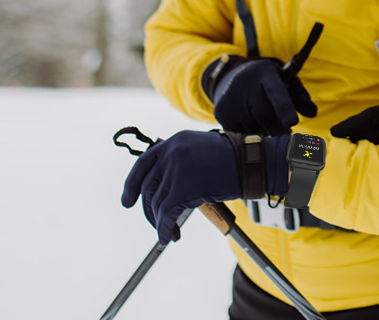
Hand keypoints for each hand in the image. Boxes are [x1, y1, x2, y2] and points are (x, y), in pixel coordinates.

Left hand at [120, 131, 289, 244]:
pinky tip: (169, 236)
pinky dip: (163, 228)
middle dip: (148, 209)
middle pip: (148, 187)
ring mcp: (176, 170)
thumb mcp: (198, 151)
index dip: (131, 185)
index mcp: (173, 142)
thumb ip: (178, 161)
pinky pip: (166, 214)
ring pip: (157, 203)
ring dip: (160, 222)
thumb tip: (163, 187)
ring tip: (170, 233)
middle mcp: (171, 153)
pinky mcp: (183, 189)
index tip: (127, 200)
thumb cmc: (231, 161)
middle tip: (155, 223)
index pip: (142, 164)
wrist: (251, 164)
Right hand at [208, 58, 316, 135]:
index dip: (284, 108)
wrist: (233, 76)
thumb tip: (312, 113)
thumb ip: (301, 97)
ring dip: (266, 133)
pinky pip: (241, 134)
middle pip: (265, 116)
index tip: (292, 122)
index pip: (275, 92)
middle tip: (286, 130)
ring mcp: (230, 99)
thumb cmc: (268, 83)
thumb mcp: (285, 82)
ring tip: (270, 126)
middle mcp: (245, 84)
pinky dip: (252, 135)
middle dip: (279, 128)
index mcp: (265, 74)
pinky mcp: (222, 113)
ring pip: (254, 127)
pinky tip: (255, 126)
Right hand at [331, 96, 378, 144]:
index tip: (336, 131)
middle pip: (369, 114)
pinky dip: (365, 124)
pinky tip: (355, 131)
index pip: (372, 116)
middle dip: (352, 124)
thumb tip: (357, 138)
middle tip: (334, 132)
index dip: (353, 124)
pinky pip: (375, 117)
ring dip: (357, 124)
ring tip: (341, 132)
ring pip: (371, 115)